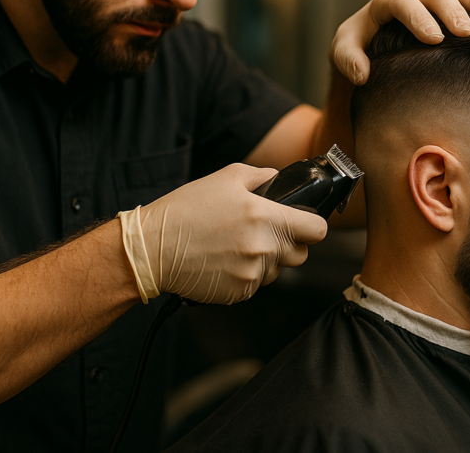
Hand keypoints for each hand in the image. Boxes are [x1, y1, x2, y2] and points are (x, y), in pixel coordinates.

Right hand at [119, 164, 327, 304]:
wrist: (153, 248)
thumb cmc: (186, 210)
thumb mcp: (226, 177)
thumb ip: (262, 176)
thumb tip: (280, 180)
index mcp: (266, 217)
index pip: (317, 231)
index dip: (312, 226)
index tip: (303, 223)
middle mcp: (264, 248)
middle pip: (300, 254)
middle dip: (288, 244)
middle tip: (263, 232)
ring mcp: (252, 274)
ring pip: (276, 271)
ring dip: (265, 260)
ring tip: (235, 245)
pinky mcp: (238, 293)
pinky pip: (255, 284)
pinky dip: (245, 274)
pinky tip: (224, 260)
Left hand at [331, 0, 469, 84]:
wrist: (372, 39)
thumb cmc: (357, 46)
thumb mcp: (343, 50)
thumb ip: (347, 59)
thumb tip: (361, 74)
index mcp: (388, 0)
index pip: (401, 2)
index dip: (418, 17)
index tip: (433, 39)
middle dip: (453, 10)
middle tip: (466, 32)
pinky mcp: (455, 7)